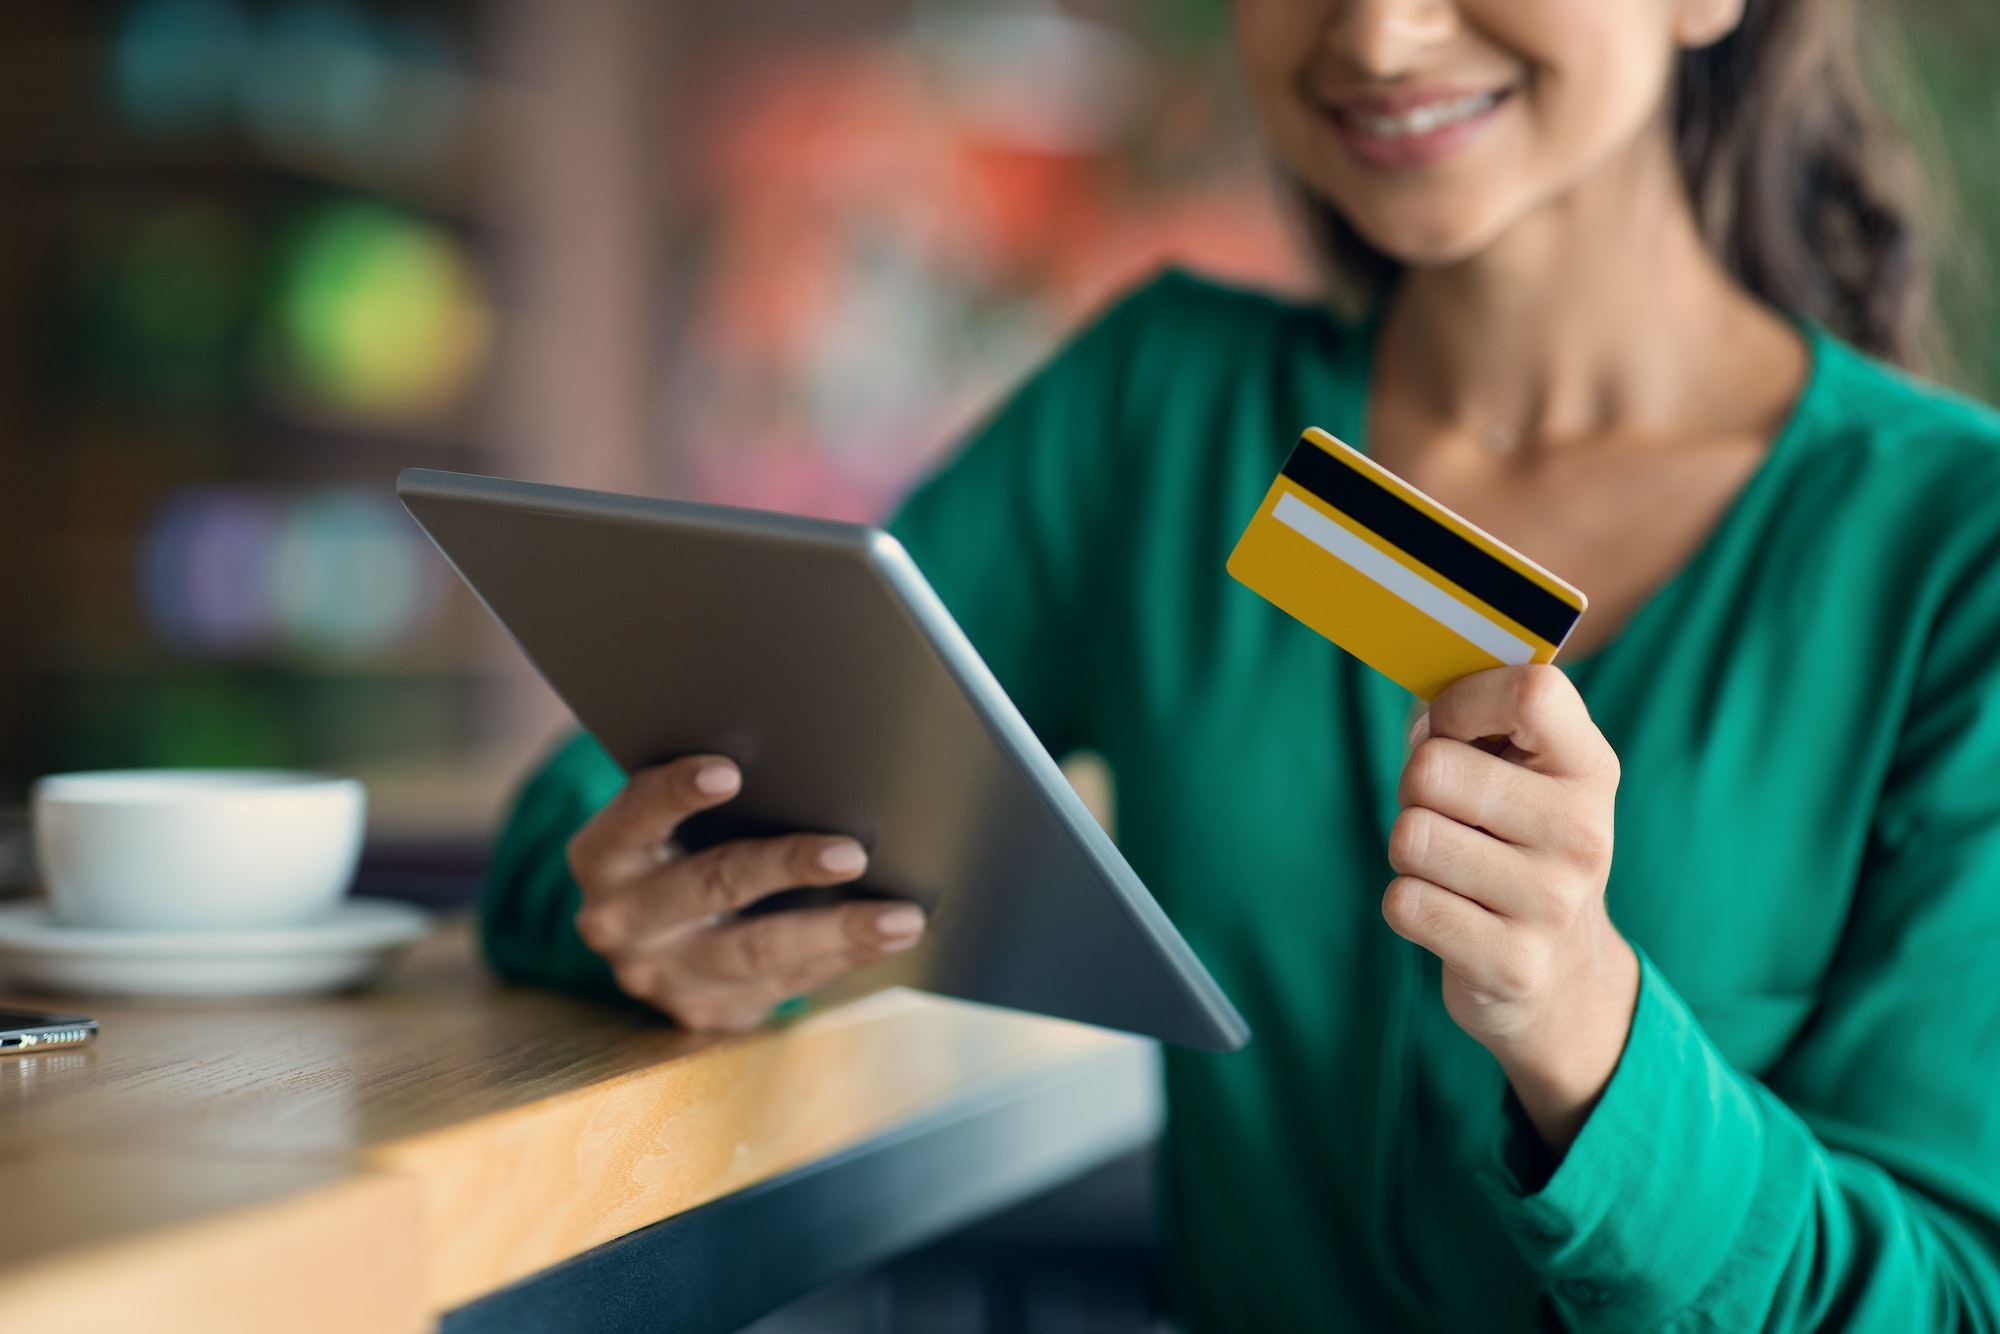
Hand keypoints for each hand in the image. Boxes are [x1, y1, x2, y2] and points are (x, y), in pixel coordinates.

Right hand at [566, 756, 925, 1031]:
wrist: (651, 937)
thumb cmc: (680, 846)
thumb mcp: (670, 822)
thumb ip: (713, 800)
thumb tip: (811, 770)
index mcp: (602, 856)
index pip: (634, 816)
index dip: (676, 794)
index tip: (729, 772)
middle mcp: (619, 921)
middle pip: (711, 887)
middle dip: (785, 867)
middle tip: (852, 853)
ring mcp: (659, 976)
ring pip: (756, 952)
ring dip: (836, 931)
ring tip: (900, 917)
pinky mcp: (701, 1013)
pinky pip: (782, 985)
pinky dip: (841, 959)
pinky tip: (888, 937)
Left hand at [1384, 664, 1637, 1152]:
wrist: (1564, 978)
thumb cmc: (1520, 846)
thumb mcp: (1528, 775)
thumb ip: (1476, 722)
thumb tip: (1423, 716)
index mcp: (1590, 768)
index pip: (1530, 692)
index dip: (1461, 702)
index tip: (1451, 729)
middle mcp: (1584, 833)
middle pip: (1430, 769)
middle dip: (1415, 789)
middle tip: (1449, 815)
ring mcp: (1552, 903)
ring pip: (1410, 837)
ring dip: (1411, 851)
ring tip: (1454, 866)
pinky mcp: (1511, 963)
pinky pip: (1404, 902)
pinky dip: (1408, 902)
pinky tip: (1451, 911)